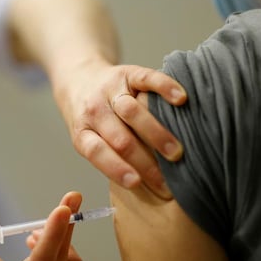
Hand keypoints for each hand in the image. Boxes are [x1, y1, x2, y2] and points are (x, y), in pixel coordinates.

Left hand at [54, 58, 186, 198]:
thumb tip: (144, 188)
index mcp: (82, 133)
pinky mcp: (128, 72)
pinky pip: (147, 78)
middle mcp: (94, 111)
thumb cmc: (91, 121)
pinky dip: (165, 88)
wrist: (79, 78)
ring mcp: (110, 90)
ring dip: (156, 133)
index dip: (116, 168)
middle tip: (168, 180)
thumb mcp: (89, 140)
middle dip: (145, 161)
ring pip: (132, 111)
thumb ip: (110, 157)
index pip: (97, 152)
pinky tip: (180, 99)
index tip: (137, 183)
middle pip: (120, 138)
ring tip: (176, 152)